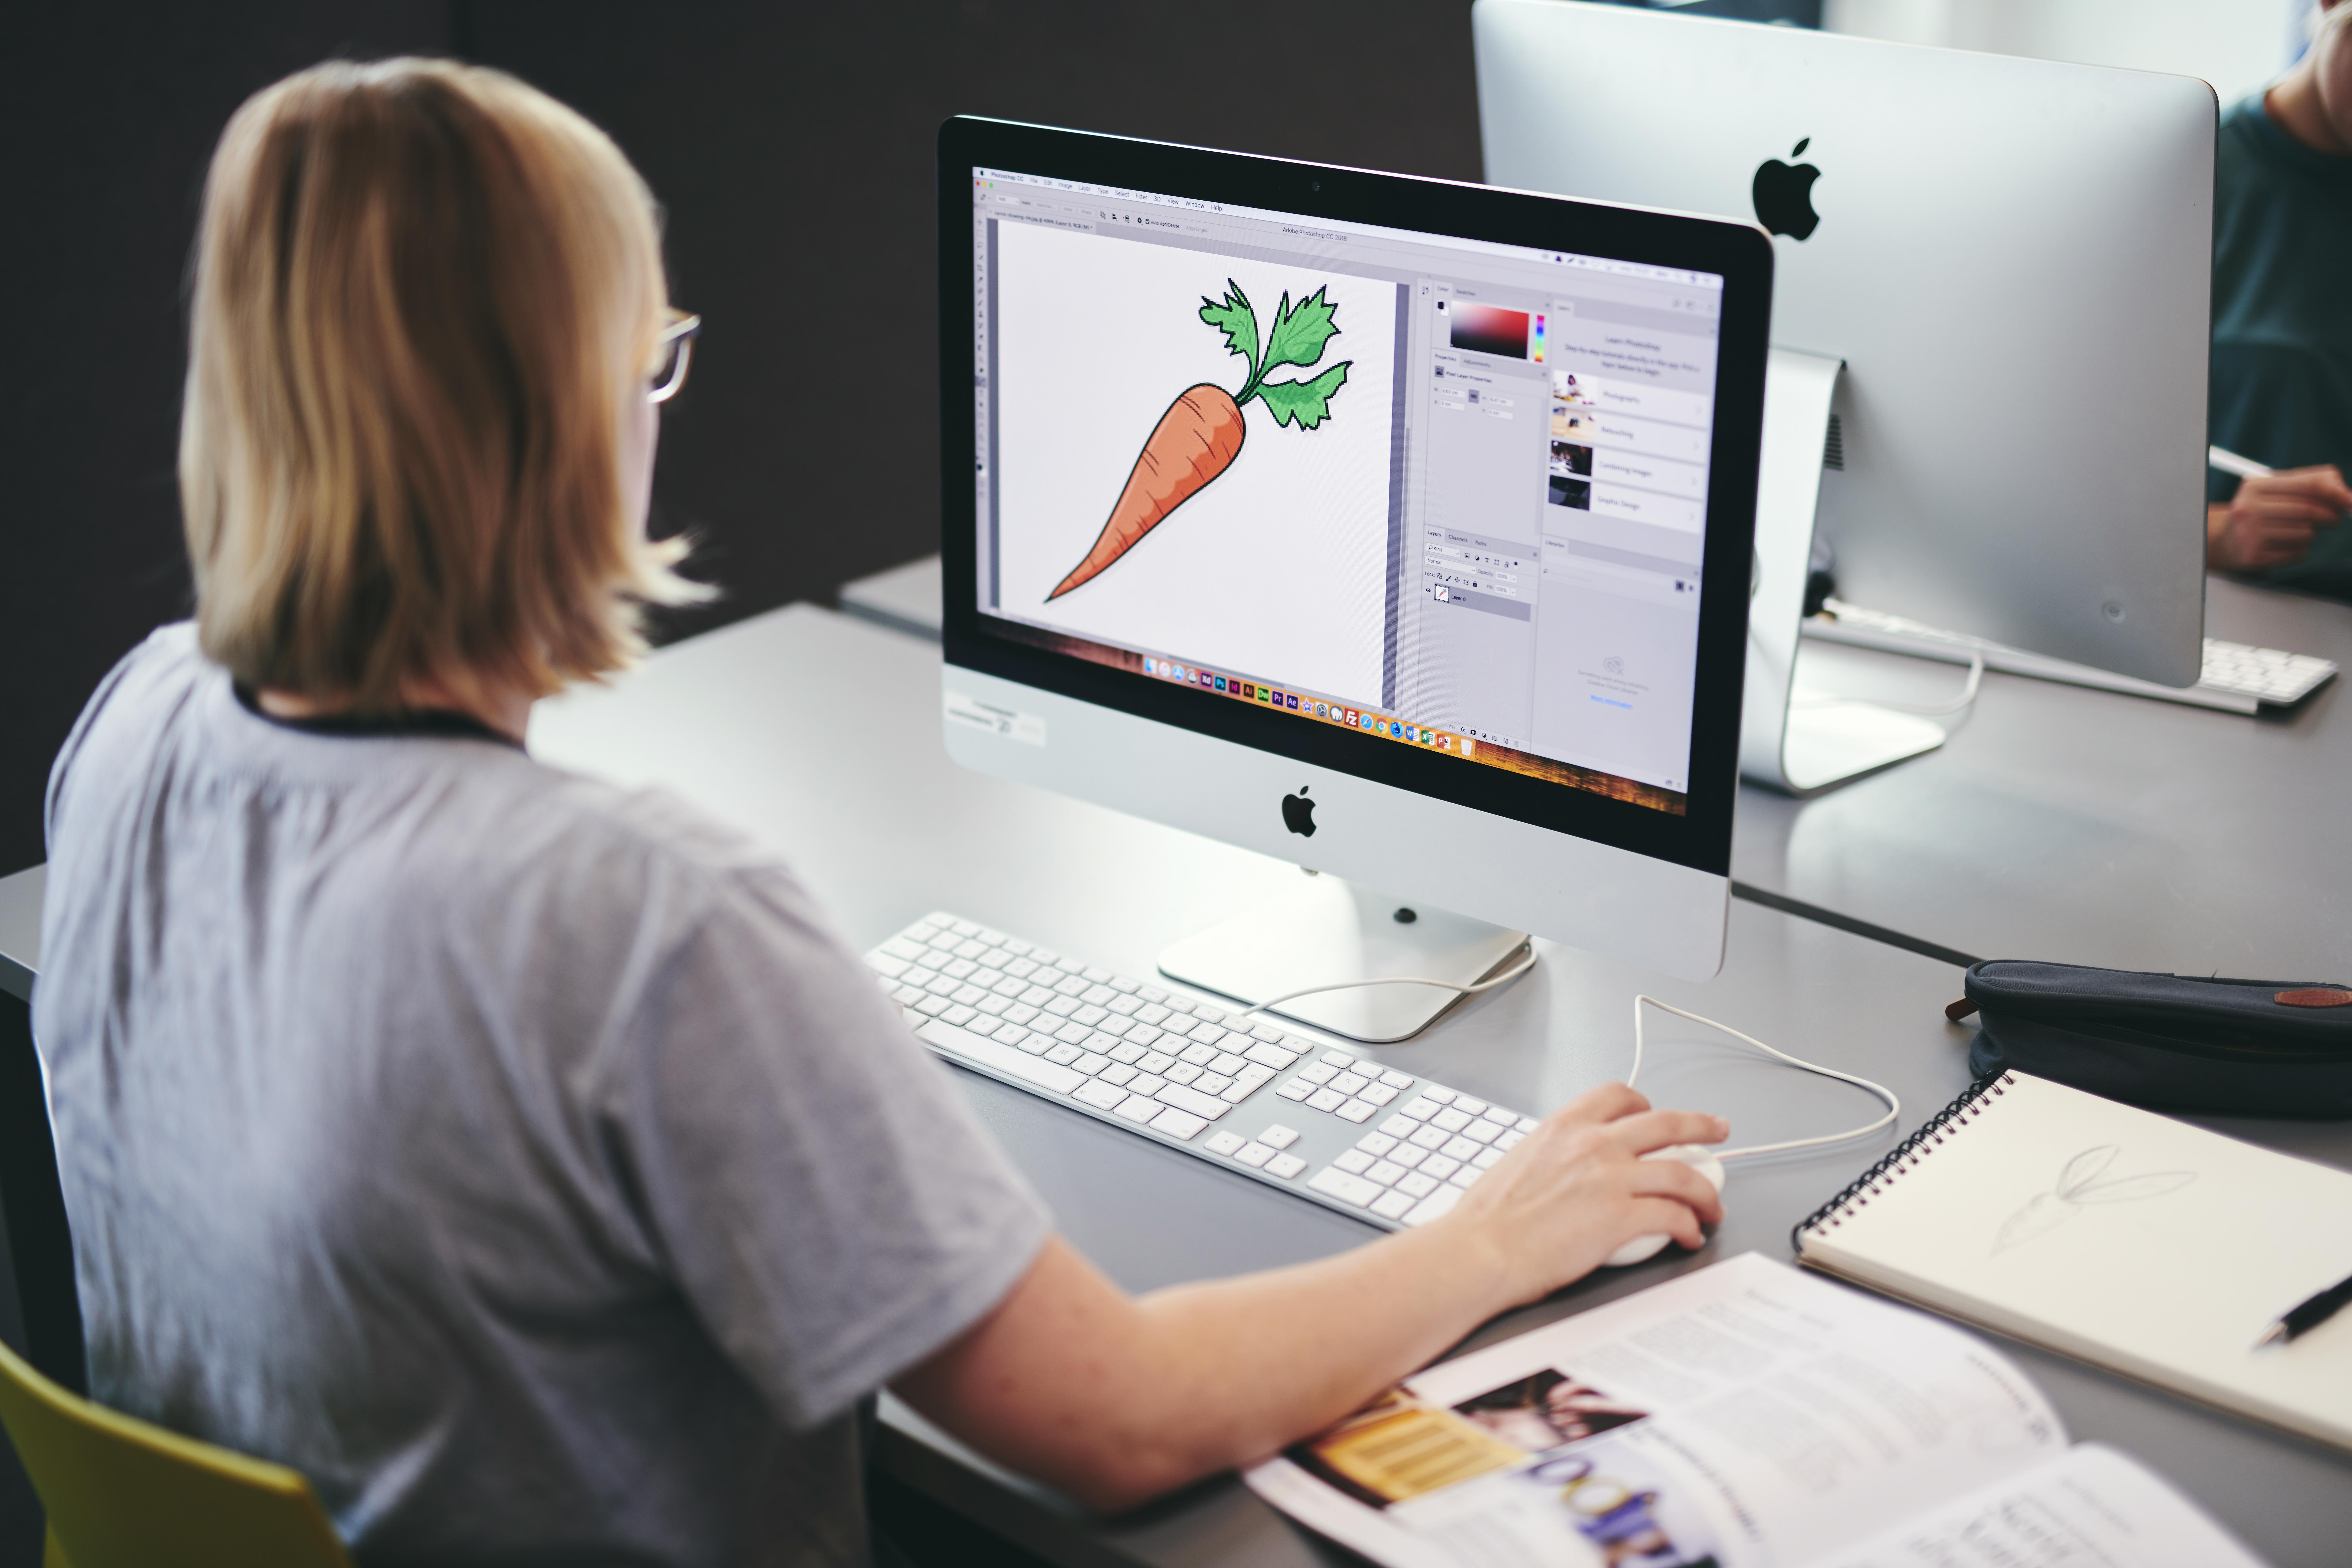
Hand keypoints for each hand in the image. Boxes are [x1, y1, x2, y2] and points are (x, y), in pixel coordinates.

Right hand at [1436, 1082, 1727, 1306]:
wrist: (1479, 1250)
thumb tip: (1562, 1170)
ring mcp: (1610, 1178)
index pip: (1618, 1097)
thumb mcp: (1519, 1162)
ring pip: (1681, 1172)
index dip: (1646, 1106)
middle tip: (1717, 1130)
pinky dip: (1689, 1226)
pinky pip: (1673, 1216)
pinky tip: (1689, 1236)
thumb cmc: (1487, 1219)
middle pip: (1666, 1123)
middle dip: (1701, 1125)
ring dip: (1705, 1190)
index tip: (1656, 1116)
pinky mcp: (1621, 1217)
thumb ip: (1551, 1156)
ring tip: (1713, 1206)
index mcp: (1564, 1127)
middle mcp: (1593, 1144)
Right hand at [2206, 466, 2351, 572]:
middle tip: (2334, 519)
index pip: (2307, 486)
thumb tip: (2346, 494)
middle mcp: (2248, 508)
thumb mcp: (2279, 490)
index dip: (2335, 493)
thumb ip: (2312, 482)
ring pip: (2305, 533)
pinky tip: (2285, 545)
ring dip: (2311, 533)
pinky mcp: (2254, 556)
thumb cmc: (2262, 512)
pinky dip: (2300, 549)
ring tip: (2297, 532)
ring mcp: (2249, 533)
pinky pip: (2297, 552)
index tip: (2350, 501)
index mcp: (2255, 486)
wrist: (2226, 541)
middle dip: (2329, 515)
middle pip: (2308, 510)